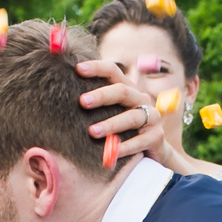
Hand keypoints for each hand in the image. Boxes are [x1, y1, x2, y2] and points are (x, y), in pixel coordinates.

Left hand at [73, 54, 185, 173]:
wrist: (152, 153)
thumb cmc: (123, 130)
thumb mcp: (111, 113)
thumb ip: (95, 103)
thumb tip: (64, 92)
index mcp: (128, 89)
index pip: (113, 71)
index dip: (97, 68)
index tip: (78, 69)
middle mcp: (141, 99)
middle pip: (123, 91)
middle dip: (102, 96)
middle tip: (82, 102)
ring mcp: (152, 117)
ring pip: (131, 117)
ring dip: (111, 124)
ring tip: (92, 132)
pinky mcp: (157, 136)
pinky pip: (140, 141)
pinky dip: (125, 147)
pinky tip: (111, 152)